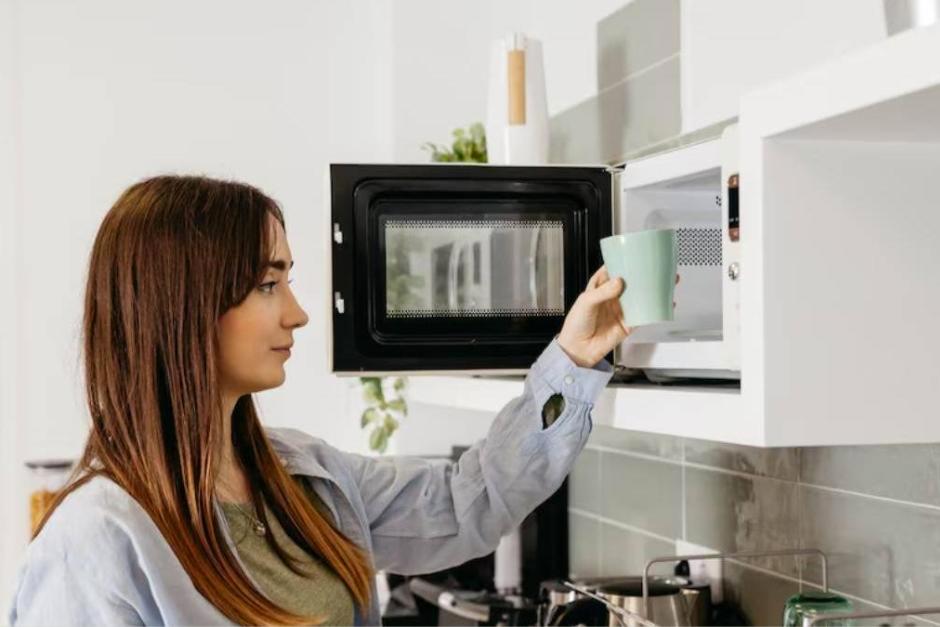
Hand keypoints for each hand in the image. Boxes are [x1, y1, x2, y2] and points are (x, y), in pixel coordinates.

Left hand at [557, 267, 679, 367]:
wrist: (578, 350)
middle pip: (631, 282)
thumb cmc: (575, 325)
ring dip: (653, 290)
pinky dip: (655, 310)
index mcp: (599, 287)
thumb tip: (618, 282)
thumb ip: (602, 292)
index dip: (624, 262)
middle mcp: (612, 297)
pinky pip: (644, 315)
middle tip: (658, 266)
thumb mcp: (586, 302)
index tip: (636, 255)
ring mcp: (621, 310)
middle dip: (644, 274)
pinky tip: (664, 303)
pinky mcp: (628, 324)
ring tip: (666, 281)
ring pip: (640, 297)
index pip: (614, 270)